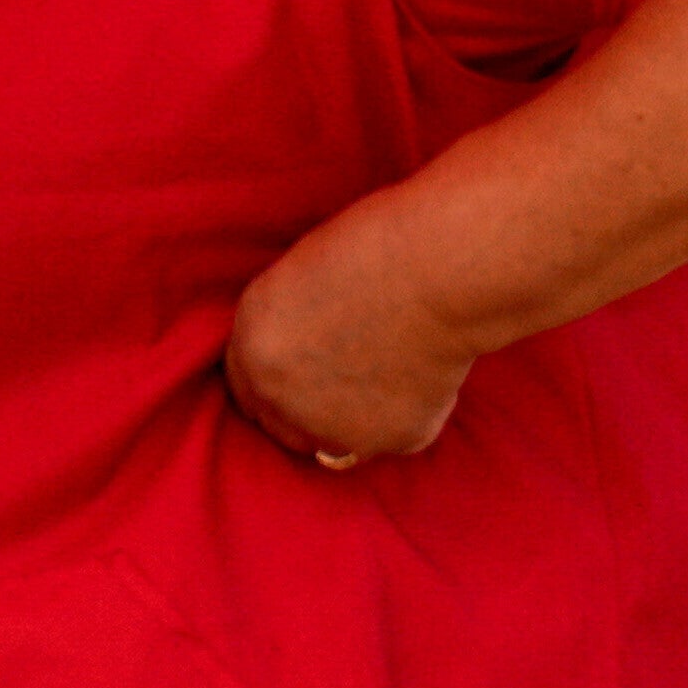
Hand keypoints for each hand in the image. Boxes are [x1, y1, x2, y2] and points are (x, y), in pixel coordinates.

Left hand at [226, 209, 475, 467]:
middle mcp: (279, 393)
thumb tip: (303, 359)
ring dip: (357, 421)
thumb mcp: (305, 277)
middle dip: (309, 412)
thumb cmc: (383, 244)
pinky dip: (413, 414)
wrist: (442, 270)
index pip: (245, 388)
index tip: (304, 377)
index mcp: (253, 341)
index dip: (275, 384)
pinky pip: (396, 437)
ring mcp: (330, 426)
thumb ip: (289, 327)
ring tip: (396, 369)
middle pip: (281, 427)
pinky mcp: (386, 440)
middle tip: (352, 381)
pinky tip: (430, 371)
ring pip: (336, 443)